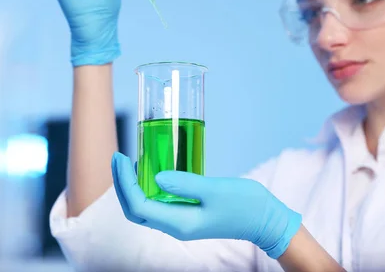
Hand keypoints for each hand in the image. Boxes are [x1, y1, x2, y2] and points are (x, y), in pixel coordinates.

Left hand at [111, 152, 302, 259]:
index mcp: (179, 223)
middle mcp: (175, 225)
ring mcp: (181, 221)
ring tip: (127, 162)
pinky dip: (147, 187)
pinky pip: (158, 202)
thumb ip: (185, 183)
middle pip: (135, 209)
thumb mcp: (215, 190)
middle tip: (118, 157)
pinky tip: (150, 169)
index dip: (124, 183)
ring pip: (144, 206)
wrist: (267, 220)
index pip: (138, 205)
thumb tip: (156, 176)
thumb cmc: (245, 205)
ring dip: (132, 186)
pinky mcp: (187, 213)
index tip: (121, 158)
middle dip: (122, 184)